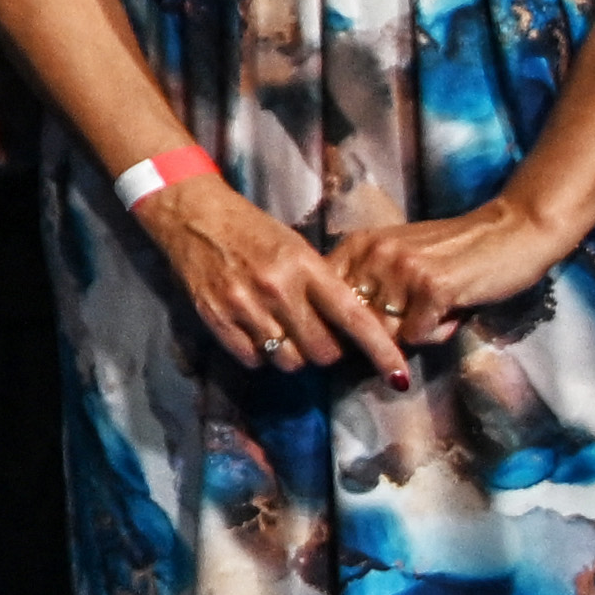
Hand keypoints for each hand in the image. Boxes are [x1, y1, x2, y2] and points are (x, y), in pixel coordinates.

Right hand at [122, 148, 410, 385]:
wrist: (195, 216)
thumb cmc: (255, 231)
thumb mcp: (298, 249)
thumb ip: (324, 289)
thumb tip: (352, 335)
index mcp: (305, 266)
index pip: (354, 319)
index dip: (382, 352)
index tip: (399, 378)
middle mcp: (277, 288)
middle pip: (323, 351)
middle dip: (327, 351)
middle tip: (317, 334)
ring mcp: (244, 305)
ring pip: (289, 361)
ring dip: (294, 355)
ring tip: (284, 333)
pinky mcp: (216, 318)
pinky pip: (253, 360)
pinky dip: (261, 354)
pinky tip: (258, 332)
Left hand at [334, 195, 575, 341]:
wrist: (513, 230)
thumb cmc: (455, 253)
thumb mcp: (399, 260)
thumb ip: (368, 287)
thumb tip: (341, 338)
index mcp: (358, 245)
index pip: (323, 298)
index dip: (339, 326)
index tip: (359, 337)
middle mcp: (373, 253)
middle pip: (354, 322)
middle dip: (382, 336)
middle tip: (416, 321)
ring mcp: (401, 269)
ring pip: (386, 334)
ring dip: (415, 334)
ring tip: (439, 312)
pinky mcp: (432, 287)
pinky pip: (418, 336)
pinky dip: (439, 333)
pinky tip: (455, 311)